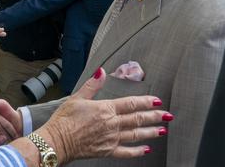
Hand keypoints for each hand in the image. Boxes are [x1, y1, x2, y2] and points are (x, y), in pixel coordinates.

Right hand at [35, 68, 171, 163]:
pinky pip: (127, 152)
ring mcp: (111, 138)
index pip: (131, 103)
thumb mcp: (76, 98)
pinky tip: (146, 149)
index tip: (157, 101)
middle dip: (154, 116)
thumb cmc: (64, 120)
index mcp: (105, 109)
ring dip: (151, 132)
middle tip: (167, 115)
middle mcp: (112, 124)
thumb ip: (92, 85)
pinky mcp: (107, 151)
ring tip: (162, 130)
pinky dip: (138, 151)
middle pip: (137, 119)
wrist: (57, 141)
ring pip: (136, 134)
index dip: (146, 102)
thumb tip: (101, 72)